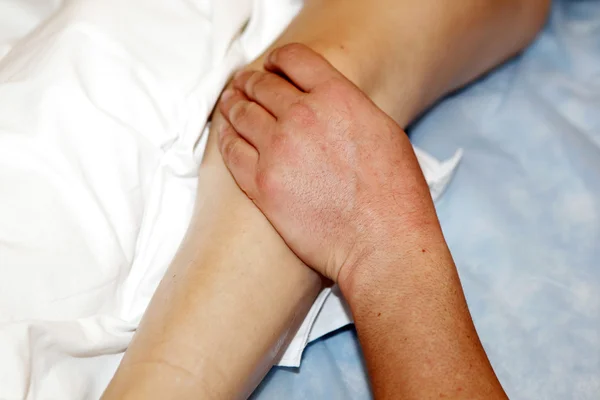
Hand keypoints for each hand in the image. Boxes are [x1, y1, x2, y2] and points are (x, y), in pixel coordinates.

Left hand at [215, 43, 439, 284]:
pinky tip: (227, 135)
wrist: (381, 244)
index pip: (294, 58)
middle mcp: (303, 116)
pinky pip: (232, 150)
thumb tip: (326, 102)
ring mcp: (278, 150)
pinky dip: (226, 137)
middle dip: (250, 82)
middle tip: (244, 85)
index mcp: (338, 97)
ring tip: (230, 104)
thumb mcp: (384, 132)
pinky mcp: (261, 184)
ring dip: (233, 104)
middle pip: (262, 85)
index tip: (272, 66)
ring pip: (242, 114)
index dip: (279, 59)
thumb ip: (348, 108)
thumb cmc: (394, 195)